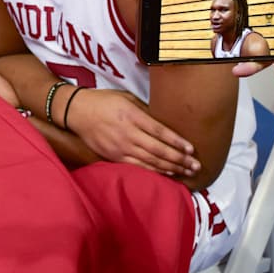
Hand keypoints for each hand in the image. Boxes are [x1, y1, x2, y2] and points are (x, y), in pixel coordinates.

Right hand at [64, 87, 199, 176]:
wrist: (78, 112)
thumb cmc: (104, 101)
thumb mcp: (126, 98)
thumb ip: (144, 110)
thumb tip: (163, 121)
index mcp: (132, 116)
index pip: (159, 131)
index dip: (176, 142)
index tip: (191, 149)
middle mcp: (128, 133)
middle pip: (158, 150)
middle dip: (179, 159)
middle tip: (195, 166)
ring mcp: (120, 147)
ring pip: (150, 161)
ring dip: (170, 168)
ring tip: (185, 172)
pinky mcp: (114, 157)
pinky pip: (137, 167)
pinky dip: (153, 171)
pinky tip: (165, 174)